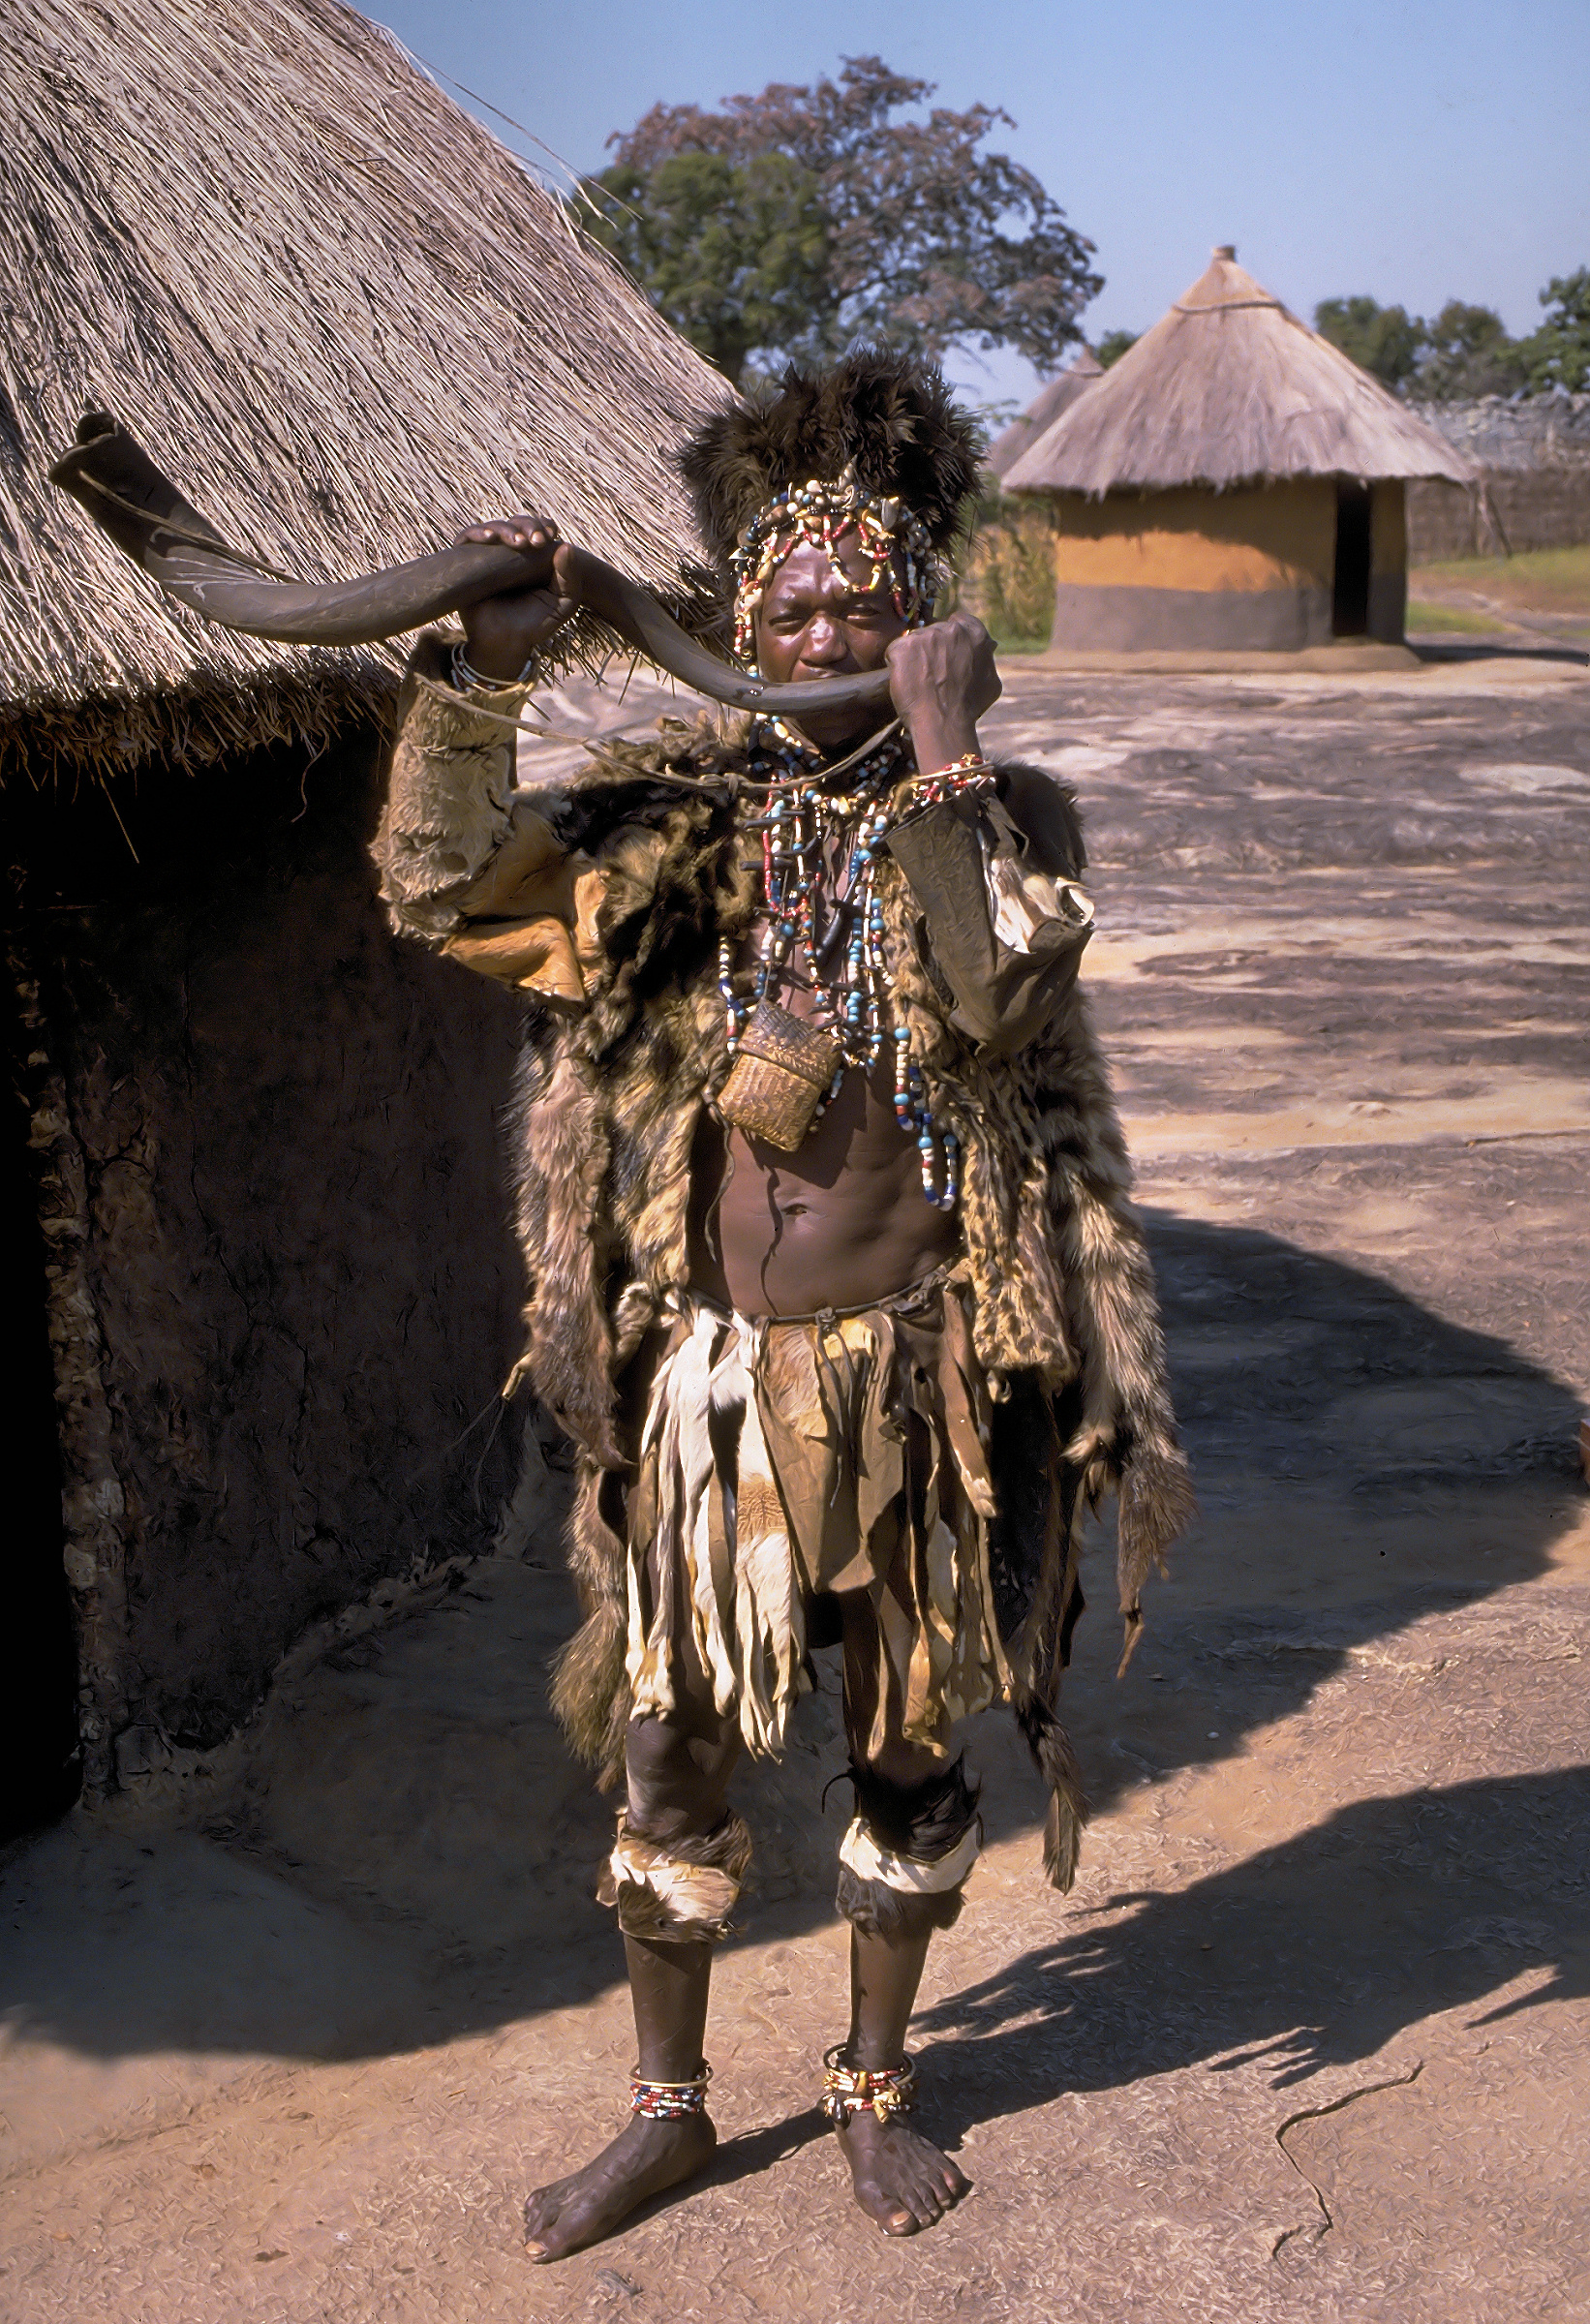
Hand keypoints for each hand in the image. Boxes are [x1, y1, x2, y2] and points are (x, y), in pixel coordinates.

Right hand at [455, 516, 576, 680]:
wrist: (504, 643)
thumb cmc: (534, 624)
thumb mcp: (562, 603)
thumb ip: (570, 577)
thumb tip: (565, 545)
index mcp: (532, 556)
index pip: (537, 528)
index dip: (543, 525)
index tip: (550, 534)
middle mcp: (509, 551)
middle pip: (517, 523)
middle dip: (528, 526)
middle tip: (536, 541)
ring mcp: (486, 555)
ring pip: (494, 527)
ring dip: (507, 529)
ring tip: (518, 543)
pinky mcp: (465, 561)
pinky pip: (467, 538)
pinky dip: (478, 533)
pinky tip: (490, 539)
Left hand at [884, 612, 1000, 769]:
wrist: (943, 723)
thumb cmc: (968, 707)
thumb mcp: (990, 681)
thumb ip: (987, 659)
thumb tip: (989, 647)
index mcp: (974, 633)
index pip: (959, 621)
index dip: (950, 638)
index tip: (946, 651)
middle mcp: (950, 629)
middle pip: (935, 631)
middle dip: (932, 648)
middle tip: (931, 673)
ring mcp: (925, 636)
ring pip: (915, 642)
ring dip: (914, 657)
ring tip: (919, 681)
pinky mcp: (903, 646)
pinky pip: (895, 652)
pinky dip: (897, 665)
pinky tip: (907, 682)